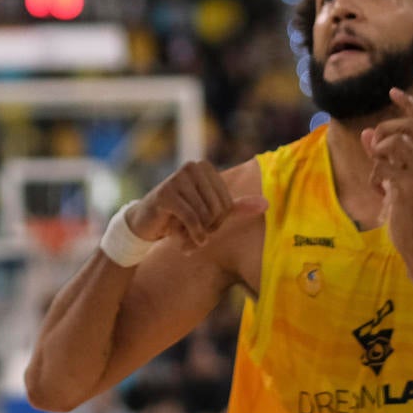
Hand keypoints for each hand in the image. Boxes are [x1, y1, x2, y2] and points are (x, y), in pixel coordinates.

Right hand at [128, 161, 267, 248]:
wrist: (146, 223)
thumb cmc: (180, 217)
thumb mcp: (210, 212)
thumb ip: (237, 207)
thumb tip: (266, 204)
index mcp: (205, 168)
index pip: (226, 203)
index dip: (218, 222)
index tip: (204, 227)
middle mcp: (192, 167)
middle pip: (217, 208)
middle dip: (209, 228)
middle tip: (195, 235)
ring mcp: (177, 177)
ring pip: (204, 214)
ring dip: (197, 234)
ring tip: (185, 237)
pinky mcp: (165, 192)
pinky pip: (191, 218)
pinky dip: (192, 235)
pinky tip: (185, 244)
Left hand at [362, 88, 412, 247]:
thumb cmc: (405, 207)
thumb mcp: (394, 176)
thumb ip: (382, 155)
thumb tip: (365, 133)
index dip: (410, 104)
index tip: (394, 91)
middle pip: (408, 125)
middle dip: (384, 130)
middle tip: (375, 149)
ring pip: (396, 141)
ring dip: (378, 153)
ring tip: (378, 171)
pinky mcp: (411, 187)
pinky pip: (383, 166)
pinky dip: (374, 177)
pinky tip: (380, 191)